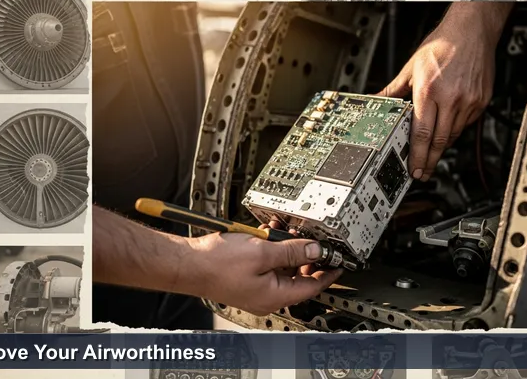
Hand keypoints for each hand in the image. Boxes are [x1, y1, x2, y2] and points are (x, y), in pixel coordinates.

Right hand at [190, 226, 341, 315]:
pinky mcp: (246, 278)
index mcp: (275, 296)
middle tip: (312, 239)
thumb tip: (315, 250)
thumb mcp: (263, 252)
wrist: (188, 263)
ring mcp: (256, 288)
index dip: (327, 273)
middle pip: (298, 277)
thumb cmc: (217, 263)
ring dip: (287, 249)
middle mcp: (267, 296)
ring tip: (287, 231)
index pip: (312, 287)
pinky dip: (271, 250)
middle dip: (306, 255)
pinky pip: (267, 265)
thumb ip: (293, 252)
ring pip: (282, 268)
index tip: (338, 263)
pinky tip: (269, 233)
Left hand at [379, 3, 511, 181]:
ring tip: (431, 152)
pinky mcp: (481, 101)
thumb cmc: (443, 44)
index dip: (417, 155)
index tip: (414, 169)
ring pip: (453, 135)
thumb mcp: (411, 67)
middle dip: (429, 160)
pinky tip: (446, 128)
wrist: (472, 30)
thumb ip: (393, 90)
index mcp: (429, 90)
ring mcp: (469, 101)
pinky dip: (454, 130)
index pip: (421, 132)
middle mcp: (450, 98)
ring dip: (440, 146)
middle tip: (423, 172)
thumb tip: (375, 100)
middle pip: (439, 140)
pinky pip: (466, 124)